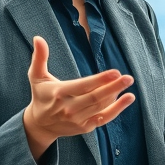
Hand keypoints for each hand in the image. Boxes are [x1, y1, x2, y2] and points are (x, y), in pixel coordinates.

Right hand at [22, 36, 135, 159]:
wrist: (39, 125)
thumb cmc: (41, 96)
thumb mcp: (36, 76)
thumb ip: (39, 58)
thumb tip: (38, 38)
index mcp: (60, 93)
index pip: (83, 86)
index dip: (100, 80)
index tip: (116, 72)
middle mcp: (69, 108)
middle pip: (95, 97)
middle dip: (113, 87)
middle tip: (128, 78)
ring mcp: (78, 119)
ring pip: (101, 107)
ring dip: (116, 97)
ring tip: (128, 85)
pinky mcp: (85, 127)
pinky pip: (103, 118)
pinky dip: (117, 110)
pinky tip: (128, 99)